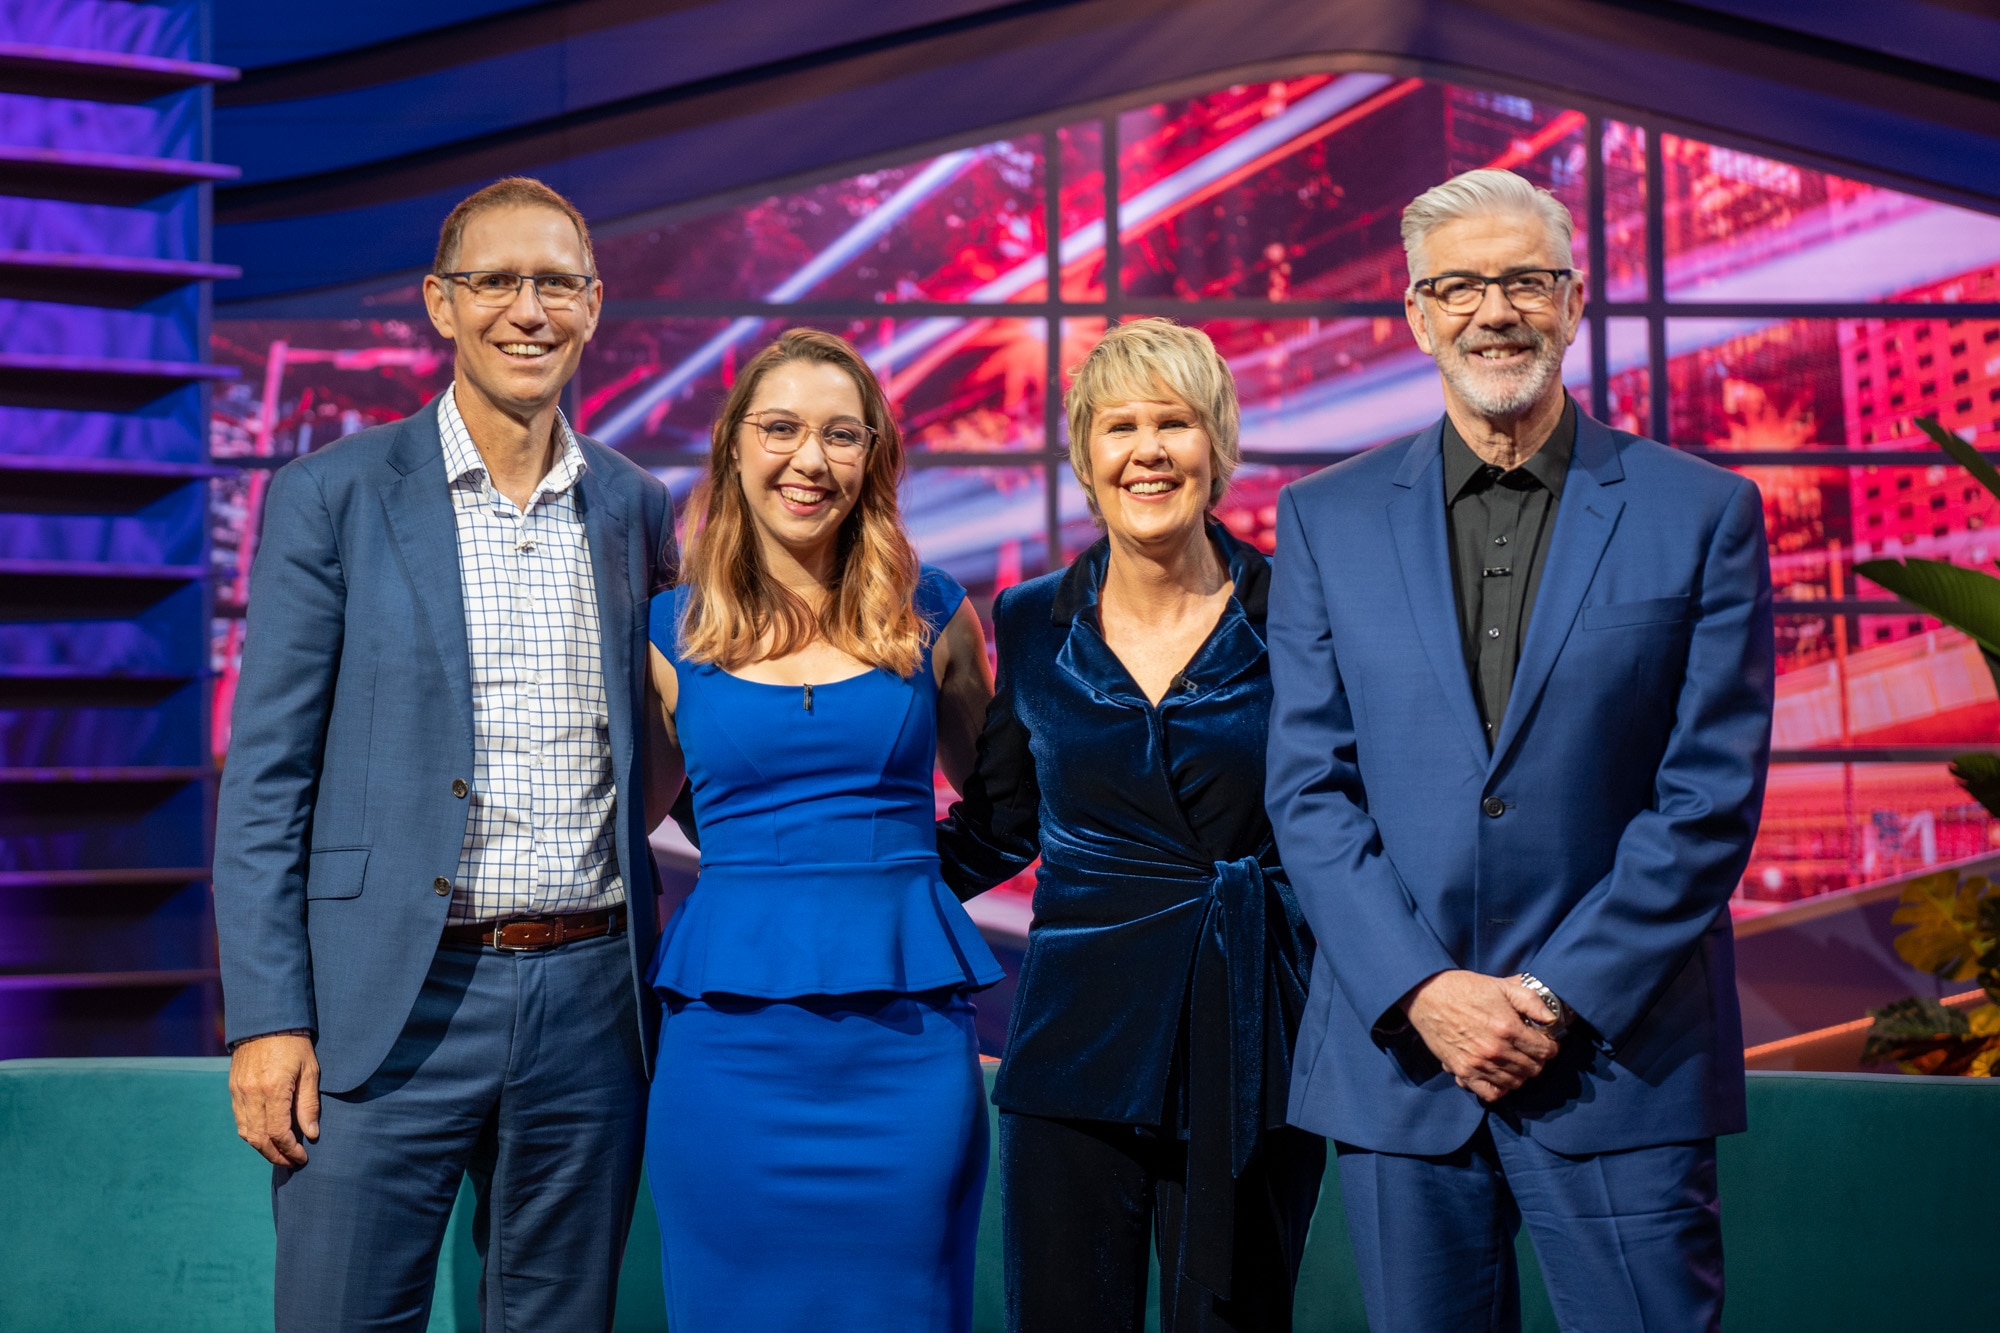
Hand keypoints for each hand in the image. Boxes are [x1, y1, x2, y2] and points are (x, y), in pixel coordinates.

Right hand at [229, 1033, 319, 1166]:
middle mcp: (252, 1094)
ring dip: (262, 1148)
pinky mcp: (233, 1090)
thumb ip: (309, 1104)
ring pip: (246, 1133)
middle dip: (276, 1155)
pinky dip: (251, 1134)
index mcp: (273, 1089)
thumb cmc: (295, 1045)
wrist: (267, 1022)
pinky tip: (265, 1138)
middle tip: (292, 1163)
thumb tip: (311, 1135)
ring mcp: (239, 1092)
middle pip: (259, 1138)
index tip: (302, 1158)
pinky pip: (240, 1120)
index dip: (290, 1150)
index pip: (279, 1132)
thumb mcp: (310, 1071)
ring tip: (280, 1154)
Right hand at [1401, 970, 1559, 1102]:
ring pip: (1515, 1083)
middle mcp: (1496, 1050)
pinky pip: (1490, 1094)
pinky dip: (1499, 1088)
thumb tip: (1551, 1018)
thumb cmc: (1465, 988)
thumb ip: (1531, 1001)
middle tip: (1531, 1050)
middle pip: (1533, 1069)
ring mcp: (1479, 1064)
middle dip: (1538, 1060)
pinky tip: (1499, 1075)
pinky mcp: (1463, 1071)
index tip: (1546, 1042)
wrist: (1427, 995)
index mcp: (1508, 1028)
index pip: (1545, 1051)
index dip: (1551, 1046)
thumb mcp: (1502, 986)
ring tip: (1516, 1060)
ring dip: (1521, 1073)